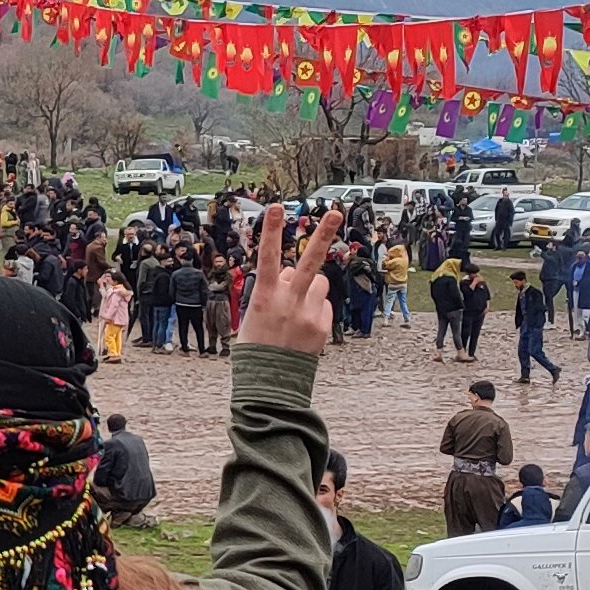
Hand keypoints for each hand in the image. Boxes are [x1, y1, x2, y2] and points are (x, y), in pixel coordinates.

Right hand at [235, 205, 343, 356]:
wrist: (270, 382)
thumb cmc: (256, 346)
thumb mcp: (254, 314)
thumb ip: (275, 289)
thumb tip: (290, 271)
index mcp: (265, 297)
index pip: (268, 257)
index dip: (272, 231)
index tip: (276, 207)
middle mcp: (289, 302)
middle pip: (310, 262)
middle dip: (323, 235)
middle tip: (335, 212)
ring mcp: (309, 313)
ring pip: (319, 283)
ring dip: (310, 288)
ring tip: (297, 308)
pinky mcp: (323, 325)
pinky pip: (324, 306)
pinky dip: (315, 311)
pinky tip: (303, 327)